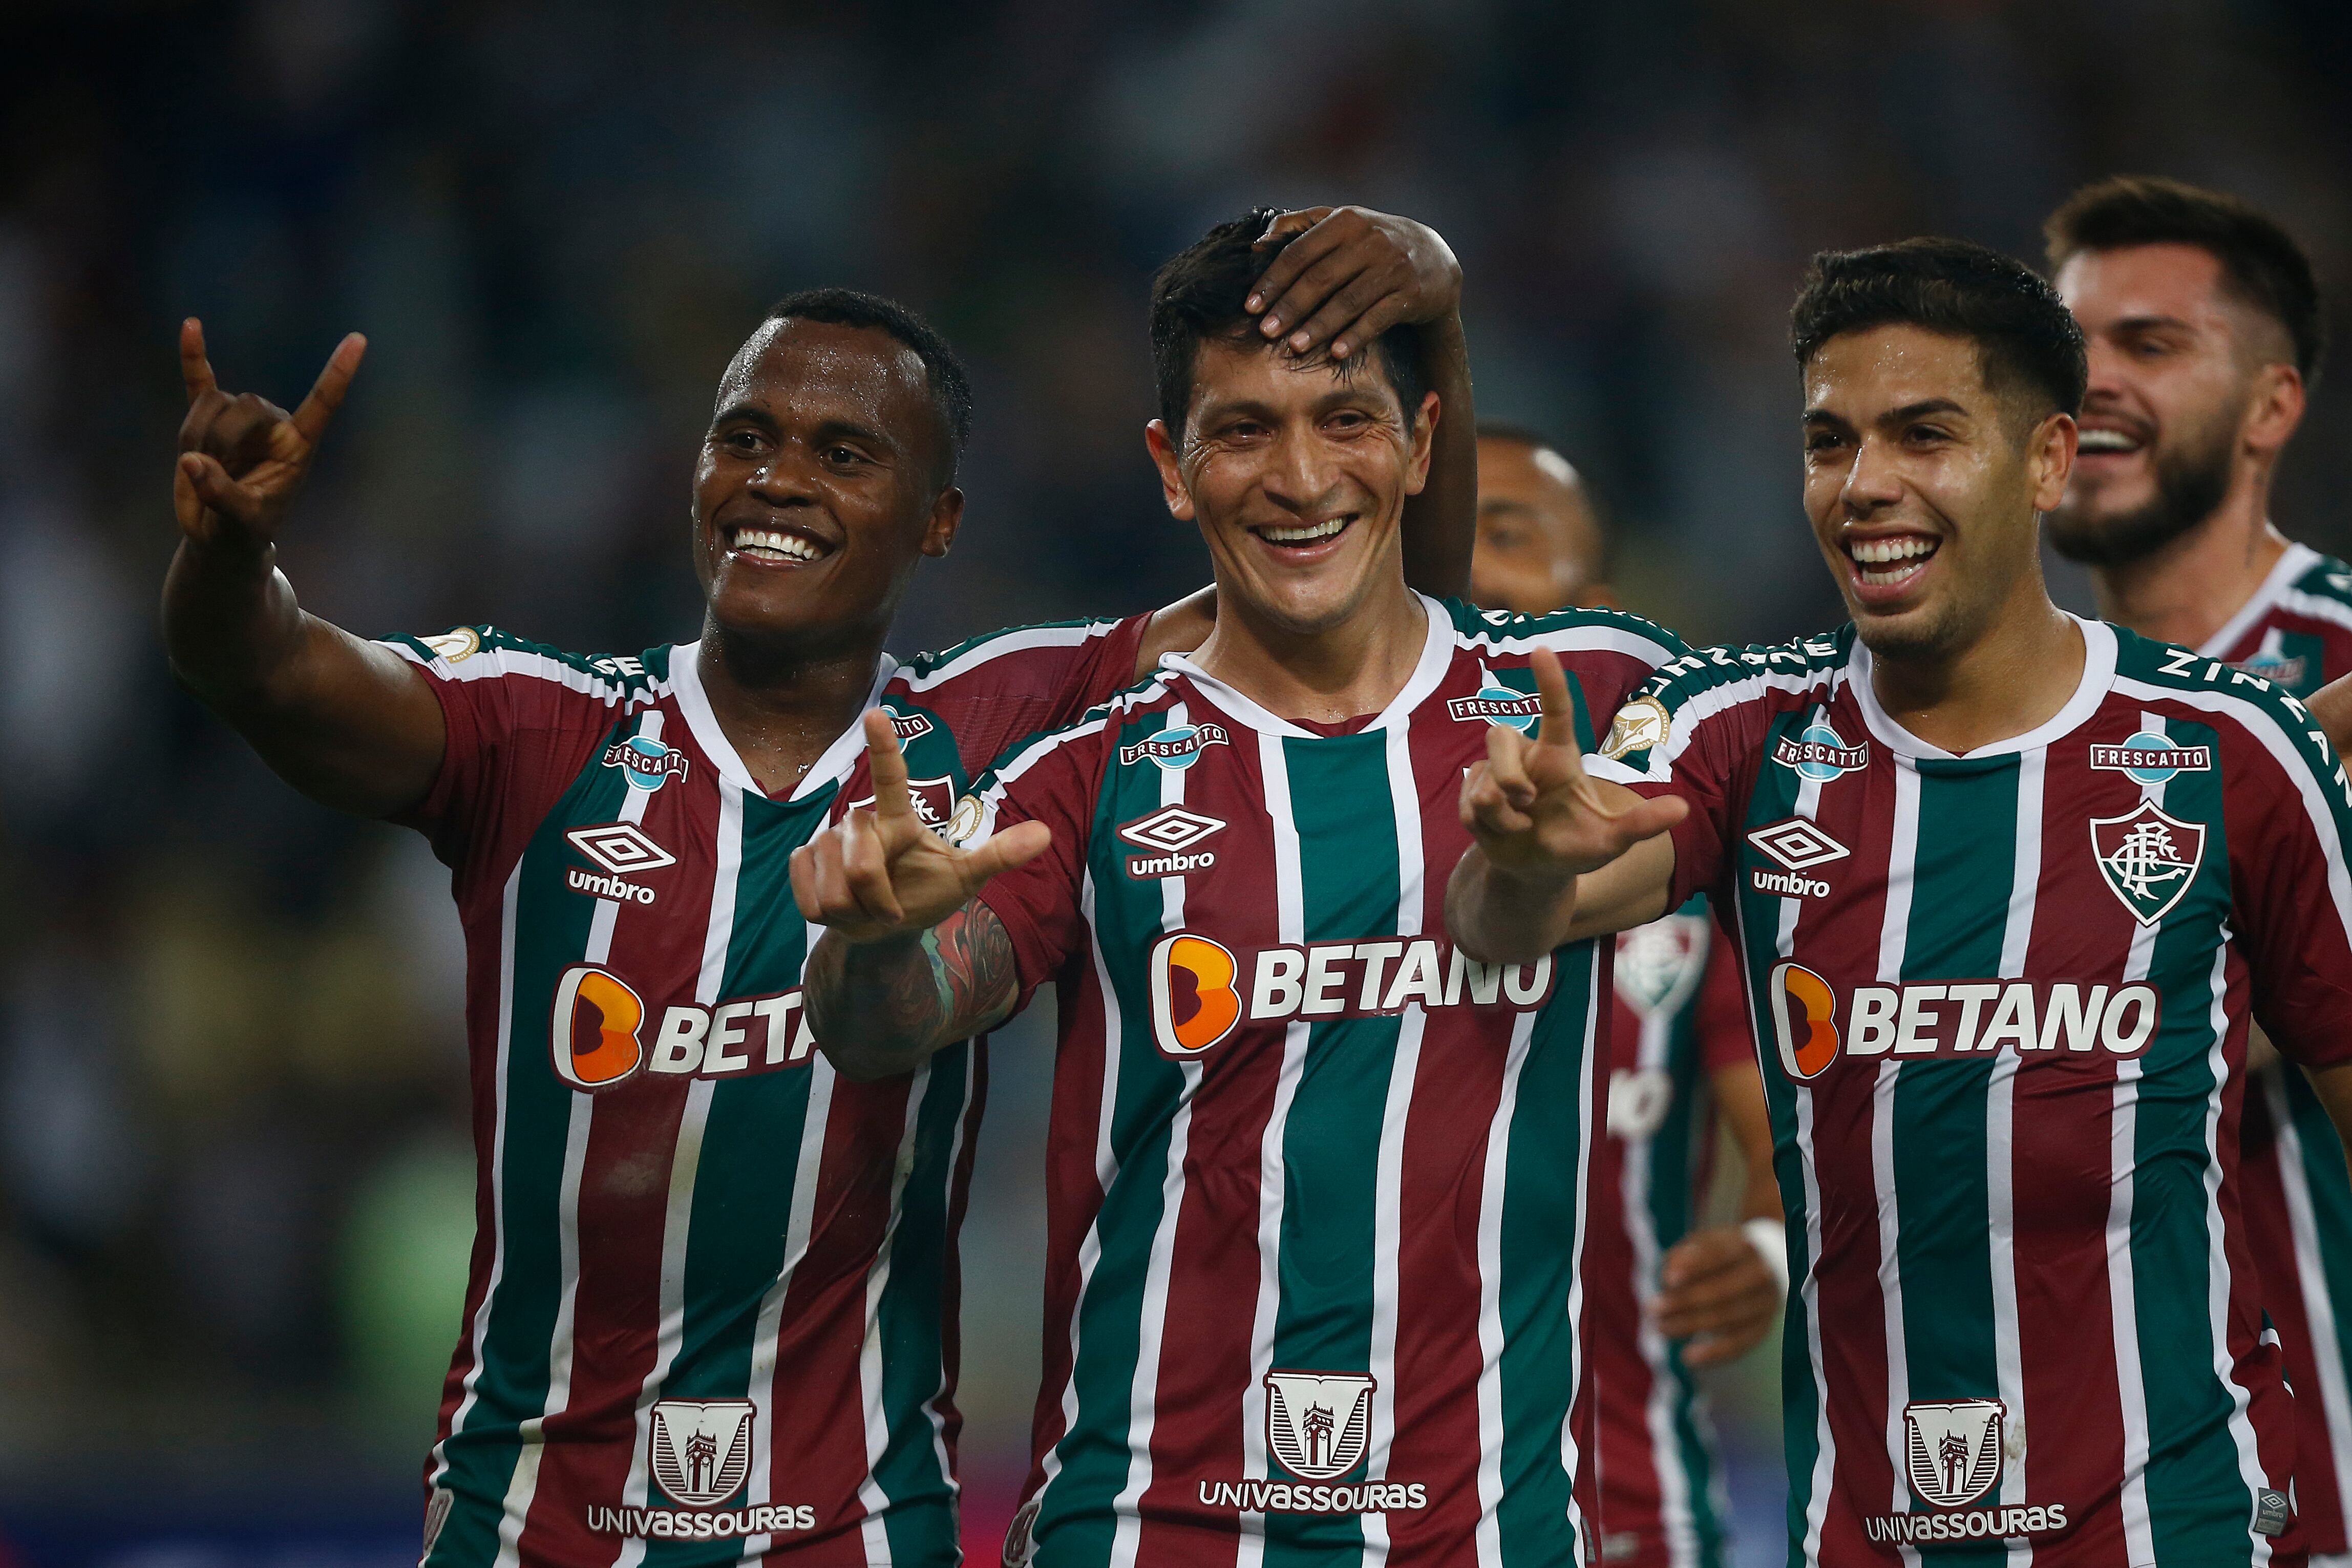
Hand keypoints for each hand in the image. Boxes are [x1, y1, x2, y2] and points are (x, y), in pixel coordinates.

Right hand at [173, 318, 365, 555]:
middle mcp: (273, 426)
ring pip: (213, 402)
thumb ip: (222, 496)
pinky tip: (190, 325)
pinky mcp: (208, 422)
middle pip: (245, 404)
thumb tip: (193, 462)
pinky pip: (199, 383)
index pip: (323, 403)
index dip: (338, 373)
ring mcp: (240, 422)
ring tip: (200, 468)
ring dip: (197, 434)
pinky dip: (193, 358)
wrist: (220, 535)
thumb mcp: (241, 523)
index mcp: (297, 446)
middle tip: (212, 473)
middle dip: (222, 438)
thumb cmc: (243, 531)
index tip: (358, 340)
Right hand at [790, 710, 1050, 942]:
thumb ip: (999, 855)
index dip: (884, 747)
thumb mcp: (966, 878)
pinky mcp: (800, 861)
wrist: (884, 931)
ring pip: (835, 888)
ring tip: (866, 908)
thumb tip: (1047, 834)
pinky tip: (840, 909)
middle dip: (879, 902)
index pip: (891, 777)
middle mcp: (860, 821)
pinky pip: (811, 898)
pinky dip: (831, 917)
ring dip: (856, 912)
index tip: (876, 714)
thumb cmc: (926, 894)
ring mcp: (825, 840)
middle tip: (892, 909)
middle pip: (862, 867)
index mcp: (897, 817)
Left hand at [1246, 205, 1461, 361]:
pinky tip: (1335, 353)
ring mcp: (1392, 267)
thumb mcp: (1341, 225)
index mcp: (1345, 221)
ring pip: (1348, 301)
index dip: (1273, 281)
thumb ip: (1298, 227)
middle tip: (1266, 332)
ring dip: (1319, 326)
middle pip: (1320, 278)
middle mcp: (1370, 240)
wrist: (1434, 259)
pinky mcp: (1411, 293)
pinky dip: (1356, 336)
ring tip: (1295, 346)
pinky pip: (1377, 318)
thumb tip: (1256, 245)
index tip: (1251, 307)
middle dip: (1290, 307)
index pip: (1300, 253)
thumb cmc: (1372, 244)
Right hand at [1459, 649, 1686, 882]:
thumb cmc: (1576, 846)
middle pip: (1500, 736)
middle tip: (1527, 804)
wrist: (1535, 871)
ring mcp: (1494, 773)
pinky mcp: (1471, 794)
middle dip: (1509, 776)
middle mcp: (1525, 756)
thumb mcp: (1611, 840)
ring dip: (1503, 815)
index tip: (1542, 650)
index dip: (1550, 682)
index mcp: (1558, 756)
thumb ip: (1641, 824)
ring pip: (1484, 779)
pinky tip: (1502, 833)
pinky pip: (1470, 806)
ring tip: (1520, 827)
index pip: (1556, 711)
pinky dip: (1490, 830)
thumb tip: (1683, 808)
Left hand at [1651, 1224, 1780, 1366]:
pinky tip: (1688, 1357)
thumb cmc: (1721, 1253)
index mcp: (1743, 1246)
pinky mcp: (1763, 1326)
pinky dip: (1714, 1354)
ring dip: (1692, 1326)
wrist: (1765, 1265)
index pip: (1718, 1256)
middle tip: (1652, 1309)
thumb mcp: (1704, 1243)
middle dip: (1685, 1302)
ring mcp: (1765, 1302)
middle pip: (1722, 1291)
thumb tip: (1669, 1278)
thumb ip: (1685, 1255)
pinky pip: (1740, 1344)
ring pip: (1729, 1319)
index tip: (1668, 1280)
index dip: (1694, 1267)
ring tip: (1661, 1328)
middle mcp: (1760, 1274)